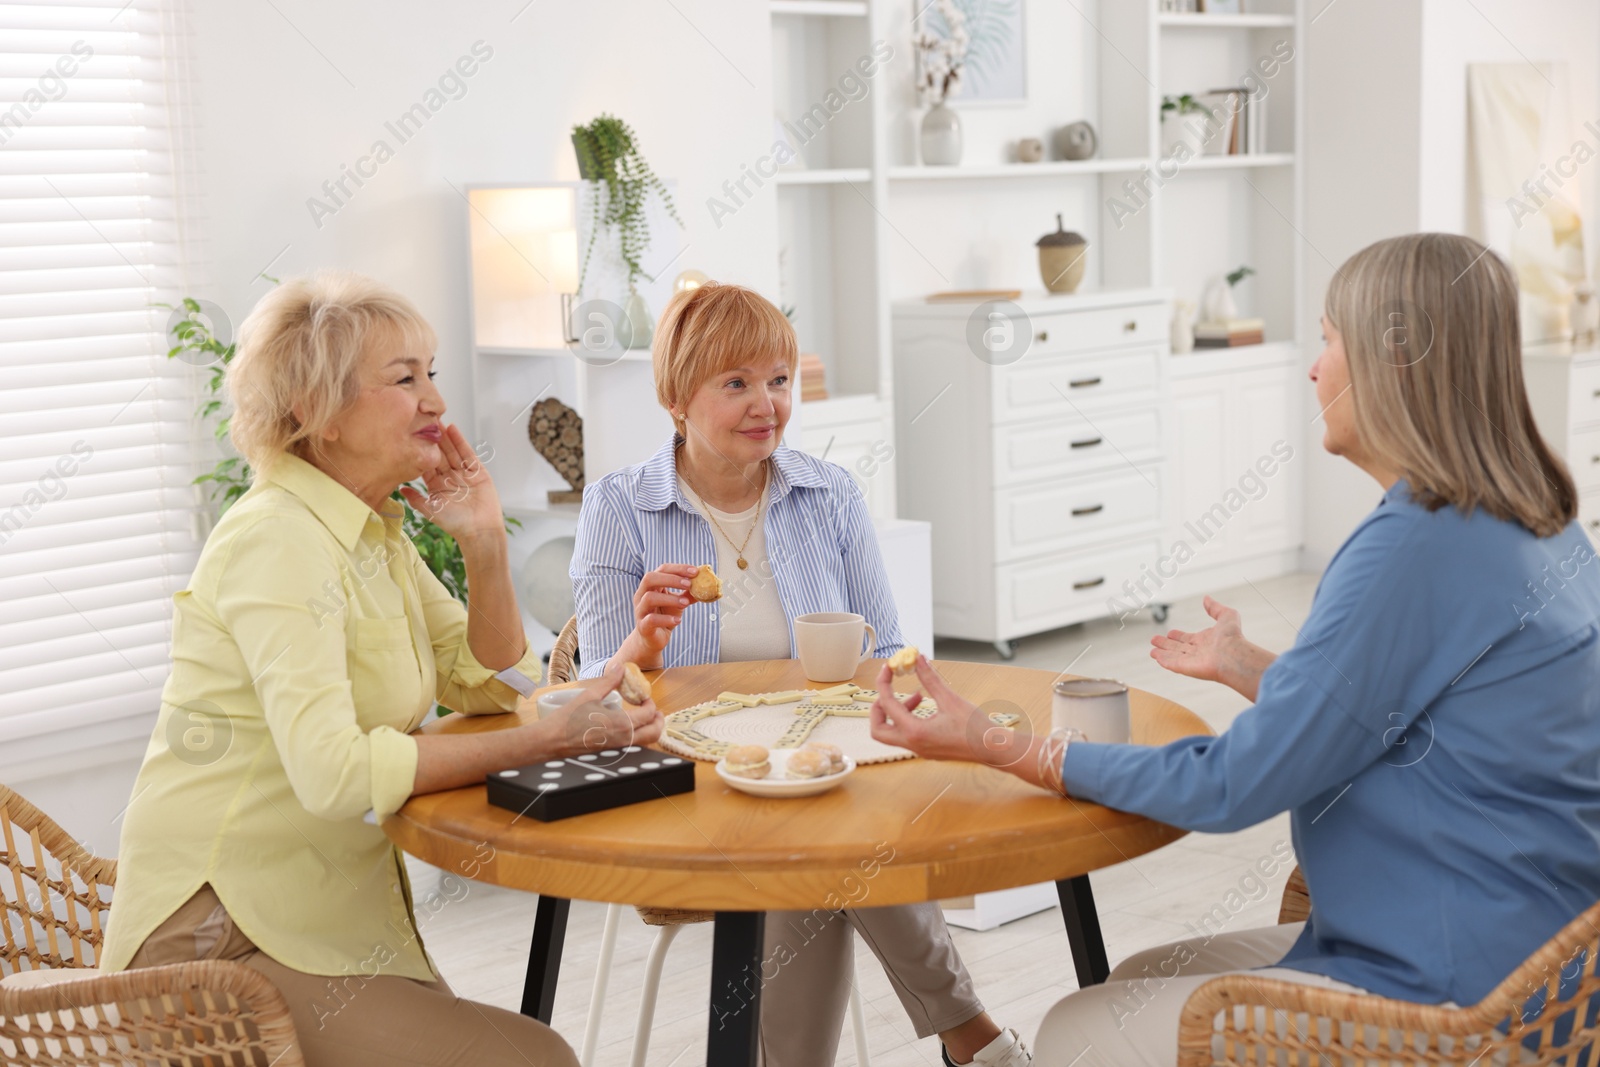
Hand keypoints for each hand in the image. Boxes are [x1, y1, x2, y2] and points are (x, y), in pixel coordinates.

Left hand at [400, 425, 503, 544]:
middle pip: (440, 454)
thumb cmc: (456, 524)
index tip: (411, 435)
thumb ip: (416, 499)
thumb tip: (400, 489)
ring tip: (437, 420)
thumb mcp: (431, 510)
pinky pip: (467, 454)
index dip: (420, 450)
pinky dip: (460, 441)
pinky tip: (453, 429)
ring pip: (452, 451)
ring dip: (445, 436)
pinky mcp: (478, 471)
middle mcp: (450, 478)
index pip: (427, 464)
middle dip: (432, 439)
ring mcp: (464, 473)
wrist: (479, 530)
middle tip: (423, 420)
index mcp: (437, 486)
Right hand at [534, 663, 663, 757]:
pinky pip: (633, 747)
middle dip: (659, 720)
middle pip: (654, 733)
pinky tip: (628, 728)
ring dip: (650, 730)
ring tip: (644, 718)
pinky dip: (638, 738)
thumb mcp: (590, 695)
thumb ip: (609, 681)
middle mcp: (624, 740)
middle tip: (654, 710)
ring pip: (646, 743)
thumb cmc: (568, 719)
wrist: (551, 741)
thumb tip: (620, 667)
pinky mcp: (611, 754)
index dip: (650, 703)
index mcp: (622, 724)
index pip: (649, 713)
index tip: (644, 697)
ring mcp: (618, 749)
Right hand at [629, 564, 701, 654]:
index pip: (662, 569)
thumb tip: (708, 585)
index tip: (695, 572)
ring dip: (670, 599)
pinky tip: (678, 620)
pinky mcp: (642, 626)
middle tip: (689, 584)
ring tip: (685, 603)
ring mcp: (640, 610)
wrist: (653, 639)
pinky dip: (666, 619)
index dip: (678, 569)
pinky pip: (651, 620)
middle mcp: (641, 595)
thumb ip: (689, 593)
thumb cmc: (665, 616)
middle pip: (650, 578)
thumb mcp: (679, 602)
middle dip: (671, 579)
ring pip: (649, 598)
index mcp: (651, 585)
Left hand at [868, 656, 1025, 766]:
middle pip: (878, 730)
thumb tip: (917, 659)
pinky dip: (908, 719)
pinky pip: (907, 735)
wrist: (993, 750)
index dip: (884, 683)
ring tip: (917, 696)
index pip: (887, 704)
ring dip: (897, 712)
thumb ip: (930, 678)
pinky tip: (925, 707)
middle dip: (878, 708)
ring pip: (892, 734)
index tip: (888, 668)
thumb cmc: (975, 728)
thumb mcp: (950, 699)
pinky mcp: (927, 750)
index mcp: (915, 732)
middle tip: (888, 690)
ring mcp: (919, 750)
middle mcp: (913, 744)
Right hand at [1149, 595, 1273, 700]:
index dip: (1179, 636)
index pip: (1188, 638)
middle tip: (1155, 640)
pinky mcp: (1186, 668)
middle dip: (1166, 644)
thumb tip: (1207, 598)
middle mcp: (1198, 651)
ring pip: (1173, 657)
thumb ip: (1215, 608)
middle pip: (1178, 648)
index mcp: (1206, 640)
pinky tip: (1157, 659)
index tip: (1170, 633)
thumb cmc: (1233, 638)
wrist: (1234, 654)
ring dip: (1162, 654)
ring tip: (1152, 651)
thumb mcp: (1227, 615)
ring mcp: (1192, 661)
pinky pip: (1173, 664)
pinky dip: (1164, 661)